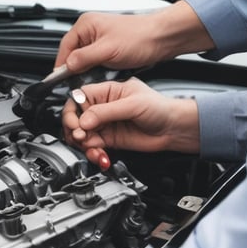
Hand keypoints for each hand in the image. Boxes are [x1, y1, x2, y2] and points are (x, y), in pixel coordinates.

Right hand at [55, 1, 214, 72]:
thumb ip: (83, 59)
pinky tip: (99, 74)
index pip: (64, 47)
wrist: (162, 38)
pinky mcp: (107, 47)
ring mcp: (99, 38)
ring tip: (90, 78)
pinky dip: (94, 69)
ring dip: (85, 70)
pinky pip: (93, 61)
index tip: (58, 79)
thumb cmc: (140, 37)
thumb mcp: (106, 51)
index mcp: (86, 24)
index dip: (61, 65)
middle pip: (72, 54)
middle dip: (74, 68)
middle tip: (75, 82)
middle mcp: (91, 30)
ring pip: (83, 59)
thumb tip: (67, 66)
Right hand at [63, 78, 199, 165]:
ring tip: (95, 150)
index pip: (78, 98)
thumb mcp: (132, 105)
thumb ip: (106, 112)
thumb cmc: (160, 108)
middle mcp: (101, 107)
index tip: (76, 124)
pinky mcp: (107, 139)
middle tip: (82, 138)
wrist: (173, 129)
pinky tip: (101, 156)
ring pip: (81, 135)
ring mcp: (103, 124)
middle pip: (75, 118)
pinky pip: (91, 147)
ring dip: (84, 146)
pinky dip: (93, 154)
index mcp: (105, 91)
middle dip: (75, 131)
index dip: (72, 112)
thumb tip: (84, 119)